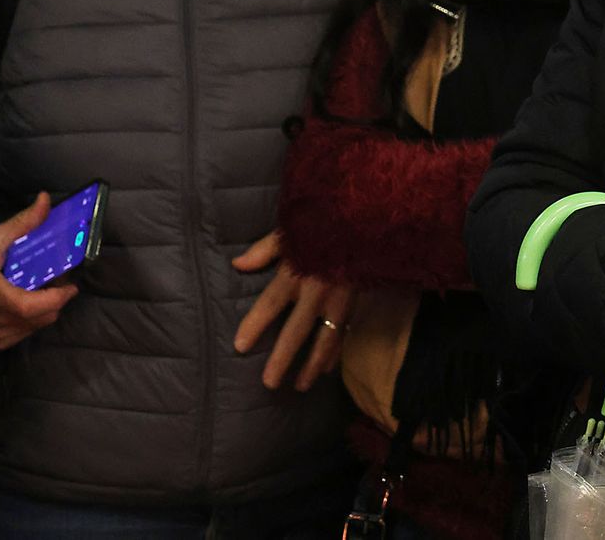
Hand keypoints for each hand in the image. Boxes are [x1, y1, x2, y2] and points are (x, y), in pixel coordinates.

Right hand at [0, 192, 78, 350]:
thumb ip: (23, 222)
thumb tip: (45, 199)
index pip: (32, 307)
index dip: (56, 298)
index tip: (70, 285)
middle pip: (40, 317)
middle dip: (56, 300)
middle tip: (58, 282)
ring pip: (36, 326)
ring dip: (46, 310)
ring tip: (43, 291)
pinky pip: (25, 333)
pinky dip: (33, 320)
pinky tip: (28, 304)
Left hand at [232, 231, 356, 391]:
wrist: (366, 218)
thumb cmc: (324, 222)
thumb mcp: (291, 230)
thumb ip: (265, 249)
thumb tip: (238, 264)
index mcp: (296, 272)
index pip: (270, 304)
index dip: (254, 326)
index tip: (240, 346)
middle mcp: (317, 291)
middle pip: (296, 332)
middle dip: (282, 359)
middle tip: (269, 383)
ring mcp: (339, 300)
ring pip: (325, 340)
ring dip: (312, 365)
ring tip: (301, 386)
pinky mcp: (356, 302)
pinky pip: (344, 333)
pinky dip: (335, 352)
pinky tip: (327, 369)